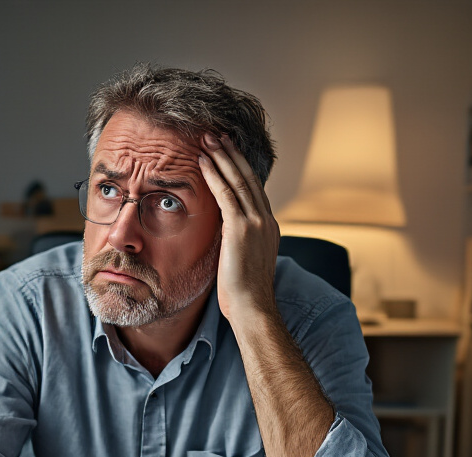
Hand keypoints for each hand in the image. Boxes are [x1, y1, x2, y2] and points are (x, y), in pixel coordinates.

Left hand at [198, 133, 280, 320]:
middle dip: (231, 154)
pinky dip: (215, 175)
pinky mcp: (241, 229)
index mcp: (268, 227)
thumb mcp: (243, 262)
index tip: (227, 152)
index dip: (240, 168)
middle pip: (249, 178)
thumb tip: (223, 238)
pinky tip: (203, 162)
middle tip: (216, 134)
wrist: (252, 309)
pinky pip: (227, 194)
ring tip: (207, 139)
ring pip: (238, 180)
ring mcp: (256, 223)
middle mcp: (266, 221)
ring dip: (222, 157)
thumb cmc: (243, 295)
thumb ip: (236, 243)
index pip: (254, 190)